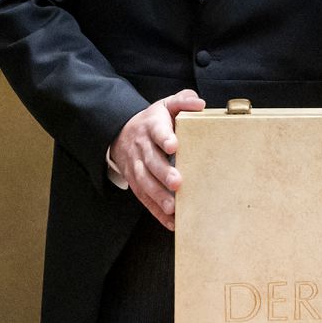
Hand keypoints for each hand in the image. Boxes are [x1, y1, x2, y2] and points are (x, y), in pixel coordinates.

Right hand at [110, 89, 204, 229]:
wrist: (121, 132)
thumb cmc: (154, 120)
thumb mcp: (166, 105)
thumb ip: (183, 101)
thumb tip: (200, 104)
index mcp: (152, 125)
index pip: (157, 131)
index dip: (164, 138)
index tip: (173, 145)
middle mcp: (142, 146)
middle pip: (151, 160)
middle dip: (163, 173)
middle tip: (177, 183)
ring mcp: (136, 165)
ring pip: (144, 181)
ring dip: (157, 195)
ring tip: (172, 207)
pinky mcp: (135, 181)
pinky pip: (143, 197)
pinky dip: (156, 211)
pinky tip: (170, 221)